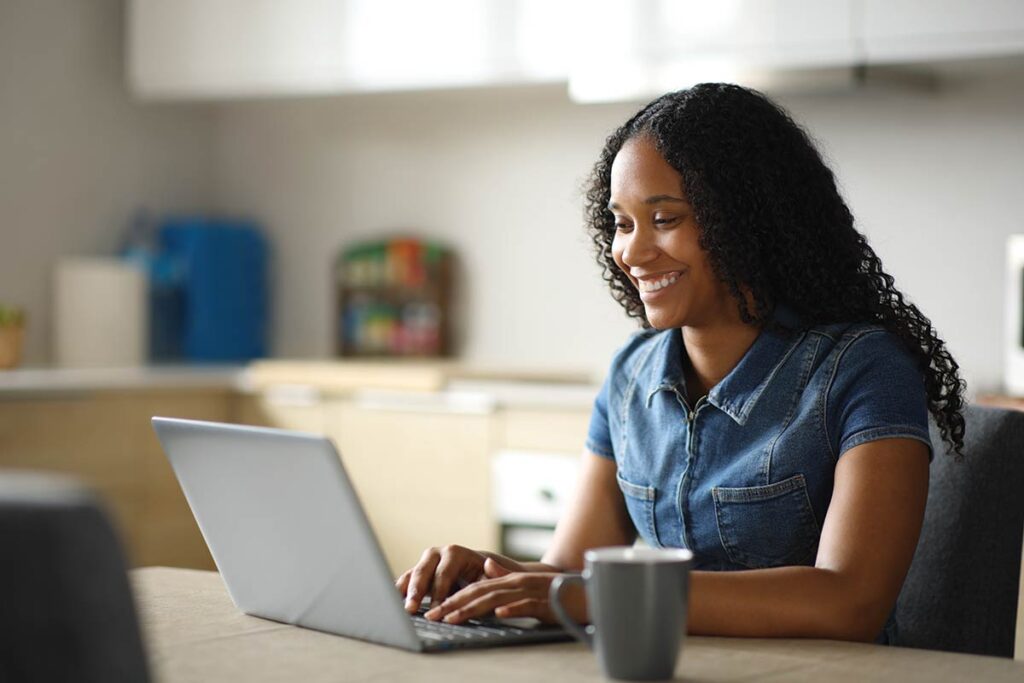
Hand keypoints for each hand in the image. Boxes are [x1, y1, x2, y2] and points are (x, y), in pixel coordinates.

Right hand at [394, 545, 524, 612]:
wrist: (477, 572)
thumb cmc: (486, 578)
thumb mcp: (490, 578)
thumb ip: (490, 574)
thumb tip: (488, 566)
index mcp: (455, 552)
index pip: (444, 573)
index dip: (439, 592)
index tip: (436, 609)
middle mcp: (436, 554)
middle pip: (423, 572)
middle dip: (416, 591)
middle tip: (411, 609)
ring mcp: (424, 563)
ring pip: (411, 575)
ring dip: (404, 592)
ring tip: (398, 608)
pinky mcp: (416, 574)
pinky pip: (405, 582)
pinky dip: (399, 593)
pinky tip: (392, 605)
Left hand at [423, 558, 586, 624]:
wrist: (589, 594)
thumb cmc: (557, 595)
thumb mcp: (527, 588)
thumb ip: (507, 578)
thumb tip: (486, 567)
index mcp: (511, 580)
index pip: (477, 588)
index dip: (454, 598)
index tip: (435, 610)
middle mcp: (518, 583)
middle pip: (481, 592)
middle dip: (455, 604)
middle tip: (434, 617)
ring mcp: (533, 591)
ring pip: (498, 598)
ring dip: (474, 608)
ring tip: (454, 618)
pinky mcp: (548, 602)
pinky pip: (528, 605)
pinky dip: (513, 609)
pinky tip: (499, 615)